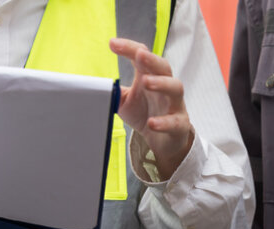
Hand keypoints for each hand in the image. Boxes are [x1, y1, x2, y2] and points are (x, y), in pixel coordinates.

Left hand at [109, 38, 194, 178]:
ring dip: (161, 83)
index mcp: (150, 77)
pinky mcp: (179, 124)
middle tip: (139, 54)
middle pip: (163, 67)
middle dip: (151, 59)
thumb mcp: (124, 101)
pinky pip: (175, 121)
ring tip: (146, 82)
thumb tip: (94, 86)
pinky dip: (164, 122)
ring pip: (175, 88)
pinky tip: (151, 123)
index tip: (112, 43)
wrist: (164, 139)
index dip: (129, 48)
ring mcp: (174, 104)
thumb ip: (113, 91)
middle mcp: (165, 86)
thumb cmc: (145, 113)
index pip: (142, 57)